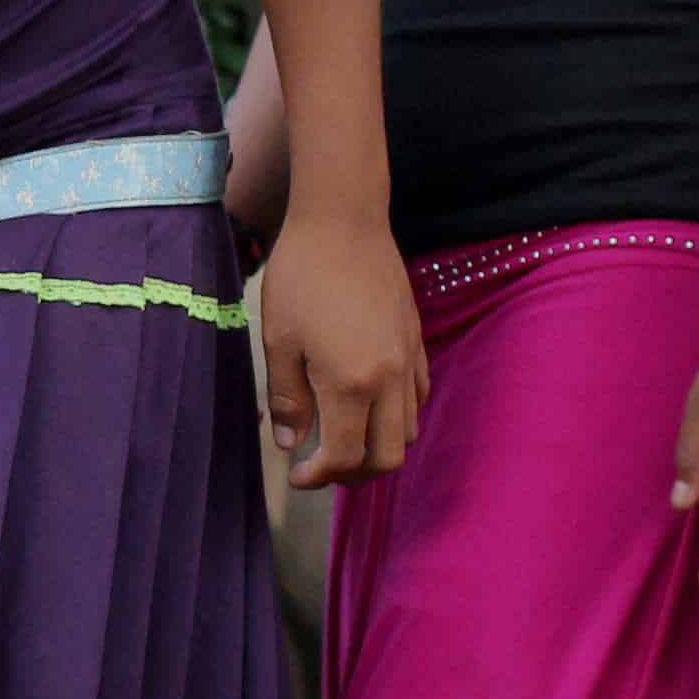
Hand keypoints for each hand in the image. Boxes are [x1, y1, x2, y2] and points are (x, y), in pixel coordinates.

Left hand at [258, 209, 424, 487]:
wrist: (344, 220)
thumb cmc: (302, 276)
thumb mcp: (280, 341)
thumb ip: (289, 399)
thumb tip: (291, 443)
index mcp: (351, 383)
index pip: (344, 456)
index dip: (318, 477)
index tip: (296, 476)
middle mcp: (389, 379)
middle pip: (388, 456)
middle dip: (354, 474)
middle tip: (322, 467)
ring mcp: (408, 359)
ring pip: (409, 430)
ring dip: (379, 447)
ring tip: (344, 439)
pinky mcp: (416, 340)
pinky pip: (418, 397)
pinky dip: (397, 416)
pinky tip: (368, 405)